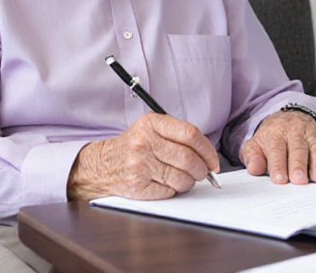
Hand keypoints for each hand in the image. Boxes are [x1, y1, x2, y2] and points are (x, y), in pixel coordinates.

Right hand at [67, 114, 220, 200]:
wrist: (102, 164)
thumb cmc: (133, 146)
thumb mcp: (150, 129)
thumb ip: (177, 135)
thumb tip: (208, 155)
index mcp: (151, 123)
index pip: (190, 134)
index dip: (207, 150)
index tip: (213, 161)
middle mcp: (144, 142)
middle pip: (188, 158)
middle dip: (201, 170)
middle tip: (203, 173)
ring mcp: (139, 164)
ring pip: (181, 178)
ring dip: (189, 182)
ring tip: (183, 179)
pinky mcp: (136, 185)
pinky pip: (168, 192)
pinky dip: (173, 191)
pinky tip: (166, 184)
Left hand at [240, 110, 315, 184]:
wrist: (287, 119)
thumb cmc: (272, 137)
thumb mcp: (255, 145)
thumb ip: (252, 157)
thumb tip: (254, 169)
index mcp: (276, 133)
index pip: (277, 150)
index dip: (278, 165)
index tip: (280, 179)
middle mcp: (296, 131)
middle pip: (298, 149)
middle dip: (299, 165)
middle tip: (299, 180)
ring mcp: (313, 134)